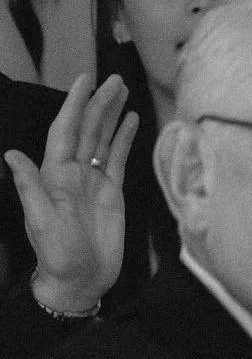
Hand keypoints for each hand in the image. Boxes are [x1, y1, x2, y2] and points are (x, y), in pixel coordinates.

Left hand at [3, 75, 137, 313]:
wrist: (80, 279)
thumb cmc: (57, 255)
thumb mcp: (40, 221)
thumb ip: (29, 187)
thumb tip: (12, 154)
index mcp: (54, 175)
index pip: (64, 131)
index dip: (73, 105)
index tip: (83, 81)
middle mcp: (73, 173)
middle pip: (87, 130)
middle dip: (98, 103)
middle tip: (114, 79)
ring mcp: (94, 181)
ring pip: (103, 140)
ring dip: (111, 115)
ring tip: (122, 91)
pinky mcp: (112, 192)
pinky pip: (119, 159)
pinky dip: (125, 139)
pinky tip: (132, 122)